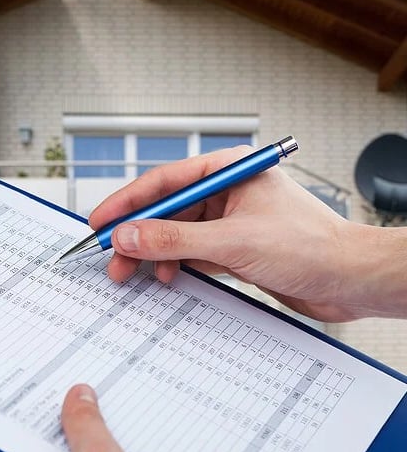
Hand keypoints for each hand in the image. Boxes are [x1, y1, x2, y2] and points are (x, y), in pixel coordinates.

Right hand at [89, 146, 406, 322]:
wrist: (351, 280)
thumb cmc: (312, 247)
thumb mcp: (232, 241)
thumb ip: (174, 239)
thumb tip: (129, 235)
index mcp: (229, 171)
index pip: (165, 181)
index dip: (127, 202)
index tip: (99, 221)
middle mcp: (227, 192)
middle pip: (166, 210)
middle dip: (137, 235)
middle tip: (110, 256)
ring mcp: (230, 220)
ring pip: (176, 234)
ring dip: (153, 254)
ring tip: (132, 274)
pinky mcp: (235, 247)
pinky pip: (192, 252)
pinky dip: (176, 265)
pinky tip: (166, 277)